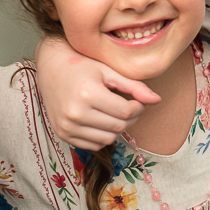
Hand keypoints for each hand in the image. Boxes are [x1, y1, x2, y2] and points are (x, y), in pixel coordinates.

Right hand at [34, 36, 159, 150]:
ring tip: (117, 113)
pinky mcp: (62, 134)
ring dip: (117, 129)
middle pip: (118, 127)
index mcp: (88, 94)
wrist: (52, 66)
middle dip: (131, 118)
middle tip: (132, 107)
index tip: (140, 101)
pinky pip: (92, 145)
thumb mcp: (110, 71)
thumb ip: (134, 86)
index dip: (139, 108)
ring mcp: (66, 126)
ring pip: (107, 140)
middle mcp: (75, 113)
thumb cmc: (83, 64)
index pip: (126, 112)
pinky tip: (103, 121)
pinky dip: (103, 136)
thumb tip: (158, 100)